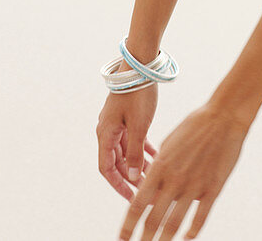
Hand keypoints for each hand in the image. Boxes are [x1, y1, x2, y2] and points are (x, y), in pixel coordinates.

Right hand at [97, 81, 158, 200]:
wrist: (140, 64)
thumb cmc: (138, 93)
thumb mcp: (139, 126)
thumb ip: (136, 154)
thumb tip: (134, 178)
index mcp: (105, 133)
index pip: (107, 169)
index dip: (118, 185)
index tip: (131, 197)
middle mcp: (107, 129)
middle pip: (116, 161)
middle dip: (131, 176)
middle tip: (146, 188)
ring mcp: (116, 121)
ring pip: (126, 150)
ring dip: (138, 162)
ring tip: (154, 173)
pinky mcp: (126, 114)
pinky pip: (132, 137)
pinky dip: (142, 147)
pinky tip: (155, 154)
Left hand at [117, 101, 249, 240]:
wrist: (223, 117)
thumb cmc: (194, 125)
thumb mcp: (168, 143)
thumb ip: (159, 168)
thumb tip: (152, 190)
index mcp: (161, 167)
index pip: (138, 204)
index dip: (128, 225)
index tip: (122, 238)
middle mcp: (174, 180)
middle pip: (154, 219)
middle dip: (144, 239)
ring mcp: (194, 186)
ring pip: (174, 223)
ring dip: (164, 240)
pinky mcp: (213, 188)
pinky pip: (200, 217)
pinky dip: (192, 231)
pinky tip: (187, 237)